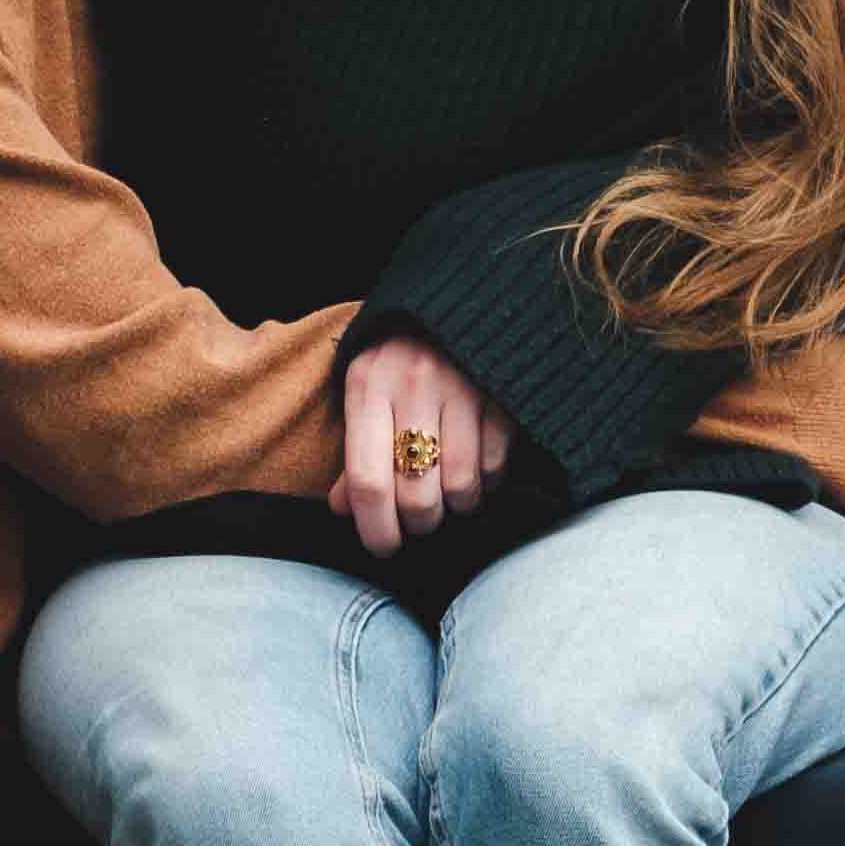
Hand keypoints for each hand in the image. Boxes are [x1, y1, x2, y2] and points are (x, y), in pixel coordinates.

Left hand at [331, 340, 516, 555]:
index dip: (374, 528)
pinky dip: (487, 482)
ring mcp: (461, 387)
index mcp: (367, 385)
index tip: (383, 546)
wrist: (460, 299)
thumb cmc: (401, 355)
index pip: (366, 480)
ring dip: (456, 506)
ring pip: (459, 486)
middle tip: (419, 523)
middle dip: (419, 523)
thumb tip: (344, 508)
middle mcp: (412, 385)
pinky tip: (477, 470)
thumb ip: (354, 451)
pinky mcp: (501, 393)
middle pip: (415, 492)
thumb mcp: (366, 390)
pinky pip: (494, 467)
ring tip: (450, 495)